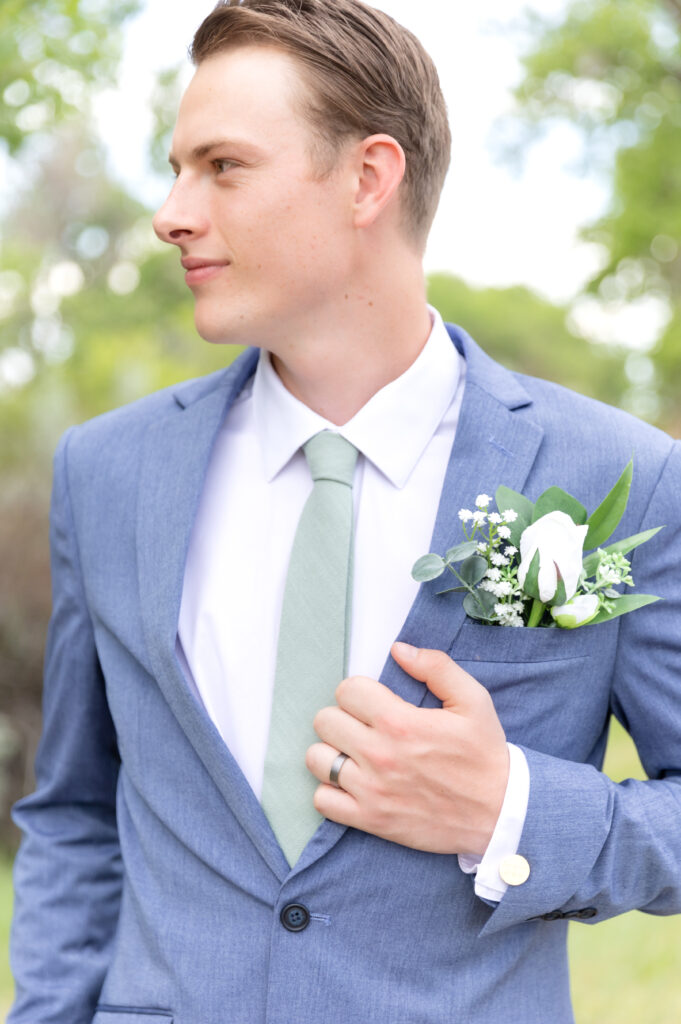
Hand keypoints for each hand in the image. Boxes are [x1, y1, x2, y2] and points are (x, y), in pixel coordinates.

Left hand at [306, 642, 509, 856]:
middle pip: (325, 721)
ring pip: (316, 759)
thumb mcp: (473, 700)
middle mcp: (379, 755)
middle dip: (343, 717)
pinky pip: (322, 800)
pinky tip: (351, 783)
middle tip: (364, 726)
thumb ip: (436, 667)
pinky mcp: (370, 819)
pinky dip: (330, 791)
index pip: (347, 690)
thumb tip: (399, 650)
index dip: (359, 691)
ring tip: (353, 753)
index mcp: (401, 722)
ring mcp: (371, 790)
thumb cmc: (485, 755)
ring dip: (331, 752)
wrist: (501, 813)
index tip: (374, 702)